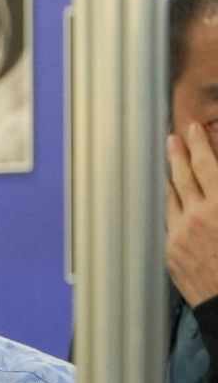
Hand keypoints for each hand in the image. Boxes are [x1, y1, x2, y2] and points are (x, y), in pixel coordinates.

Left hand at [168, 125, 217, 305]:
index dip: (199, 144)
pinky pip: (170, 221)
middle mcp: (198, 217)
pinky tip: (173, 200)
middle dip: (177, 154)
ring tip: (171, 164)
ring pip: (171, 198)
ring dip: (171, 178)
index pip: (206, 165)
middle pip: (182, 176)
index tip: (194, 129)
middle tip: (173, 138)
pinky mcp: (172, 253)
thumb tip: (215, 179)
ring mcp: (181, 235)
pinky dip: (172, 206)